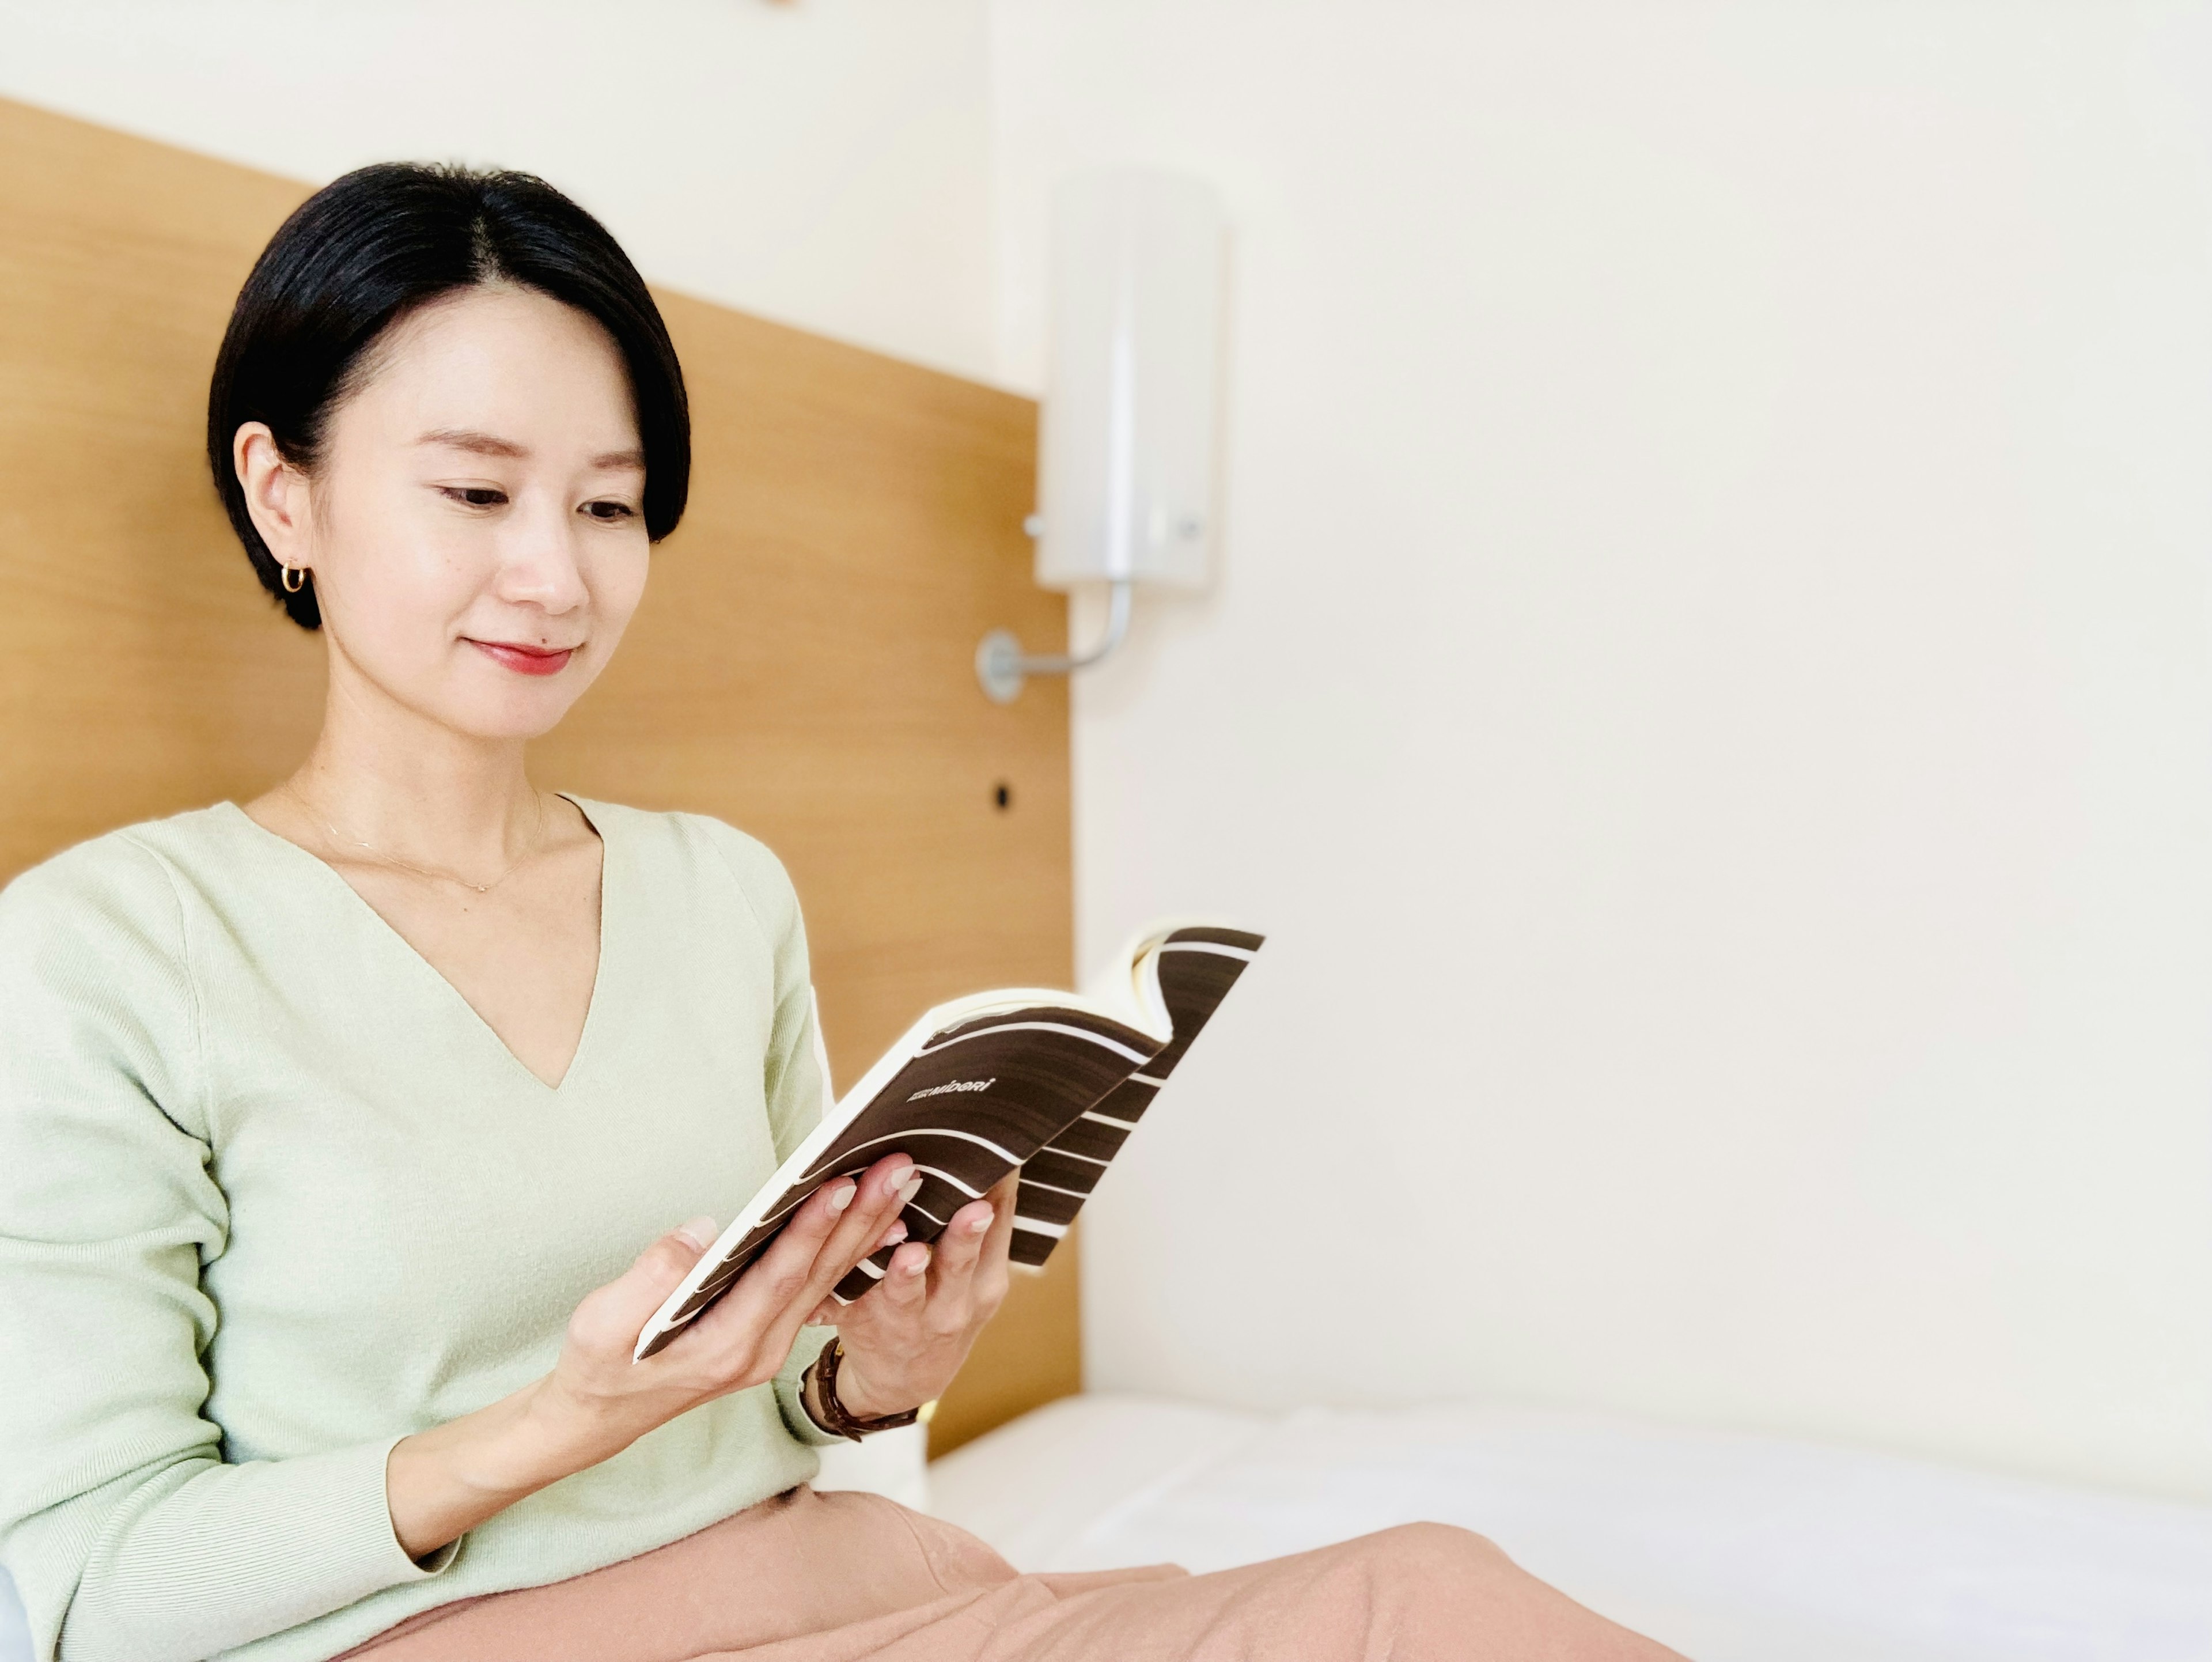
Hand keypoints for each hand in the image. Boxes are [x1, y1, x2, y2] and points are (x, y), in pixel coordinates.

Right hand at [385, 1152, 916, 1558]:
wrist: (599, 1418)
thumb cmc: (597, 1368)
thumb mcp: (601, 1325)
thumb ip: (651, 1278)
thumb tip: (703, 1230)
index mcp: (725, 1347)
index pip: (781, 1277)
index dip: (813, 1229)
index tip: (844, 1184)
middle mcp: (760, 1350)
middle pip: (820, 1275)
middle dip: (862, 1218)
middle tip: (899, 1168)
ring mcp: (769, 1347)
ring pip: (827, 1281)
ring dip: (865, 1230)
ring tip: (902, 1183)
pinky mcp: (767, 1336)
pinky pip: (817, 1289)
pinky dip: (847, 1252)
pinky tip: (876, 1223)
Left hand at [812, 1171, 1017, 1421]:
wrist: (905, 1384)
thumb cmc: (943, 1306)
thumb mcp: (977, 1278)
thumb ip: (980, 1228)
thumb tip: (986, 1146)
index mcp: (984, 1283)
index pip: (1000, 1229)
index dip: (999, 1190)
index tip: (998, 1153)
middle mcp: (951, 1305)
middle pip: (961, 1264)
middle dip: (966, 1237)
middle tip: (975, 1209)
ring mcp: (905, 1319)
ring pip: (904, 1292)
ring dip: (906, 1272)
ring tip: (909, 1254)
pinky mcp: (859, 1324)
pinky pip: (847, 1306)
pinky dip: (835, 1296)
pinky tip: (825, 1289)